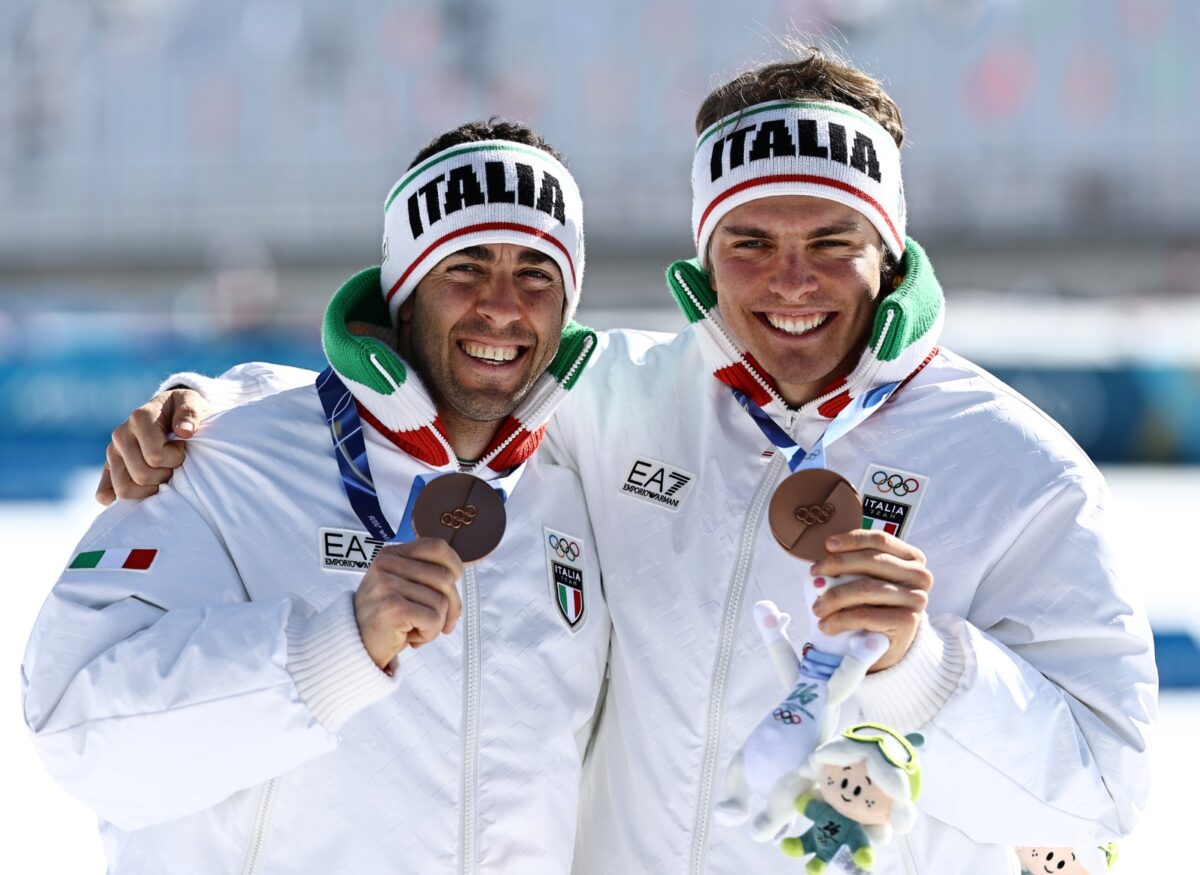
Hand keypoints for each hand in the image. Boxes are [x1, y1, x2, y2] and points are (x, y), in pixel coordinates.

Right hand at [96, 388, 209, 504]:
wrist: (171, 413)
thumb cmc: (184, 411)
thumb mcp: (192, 403)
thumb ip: (190, 413)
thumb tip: (185, 431)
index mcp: (139, 418)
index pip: (156, 456)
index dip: (176, 458)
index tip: (182, 447)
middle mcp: (120, 435)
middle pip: (142, 476)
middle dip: (166, 475)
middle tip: (174, 464)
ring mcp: (112, 454)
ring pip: (124, 489)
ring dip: (150, 490)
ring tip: (162, 475)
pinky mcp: (108, 468)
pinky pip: (104, 495)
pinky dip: (126, 499)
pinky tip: (144, 491)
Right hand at [353, 538, 464, 669]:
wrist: (352, 647)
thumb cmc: (383, 619)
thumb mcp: (401, 586)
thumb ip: (425, 575)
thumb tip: (459, 573)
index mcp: (391, 554)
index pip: (437, 547)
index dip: (455, 565)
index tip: (453, 584)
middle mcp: (387, 565)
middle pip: (445, 577)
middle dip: (452, 605)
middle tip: (439, 622)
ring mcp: (387, 585)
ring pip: (441, 601)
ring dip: (436, 623)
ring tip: (416, 629)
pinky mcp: (392, 607)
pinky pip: (433, 619)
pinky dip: (429, 634)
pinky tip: (411, 638)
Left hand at [809, 530, 932, 672]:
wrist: (884, 647)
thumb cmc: (873, 607)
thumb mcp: (866, 579)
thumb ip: (853, 565)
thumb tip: (823, 560)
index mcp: (911, 558)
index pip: (880, 540)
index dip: (852, 539)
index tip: (828, 545)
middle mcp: (919, 576)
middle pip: (871, 561)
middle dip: (837, 565)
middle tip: (814, 574)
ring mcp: (916, 599)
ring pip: (866, 588)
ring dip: (834, 596)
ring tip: (817, 607)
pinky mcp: (907, 622)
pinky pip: (865, 615)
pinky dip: (840, 620)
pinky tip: (826, 625)